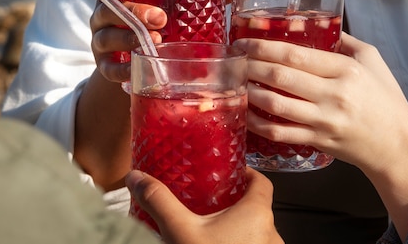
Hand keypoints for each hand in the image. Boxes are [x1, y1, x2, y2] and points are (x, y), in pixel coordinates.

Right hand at [89, 0, 165, 81]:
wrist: (138, 56)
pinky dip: (121, 69)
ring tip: (155, 40)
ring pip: (105, 38)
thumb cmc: (155, 21)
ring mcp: (101, 42)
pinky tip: (137, 68)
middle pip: (107, 10)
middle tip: (160, 18)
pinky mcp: (104, 66)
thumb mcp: (165, 3)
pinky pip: (107, 68)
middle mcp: (102, 17)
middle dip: (134, 13)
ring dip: (128, 39)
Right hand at [126, 168, 283, 243]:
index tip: (232, 172)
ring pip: (255, 233)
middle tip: (212, 202)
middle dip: (235, 205)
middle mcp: (270, 234)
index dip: (248, 174)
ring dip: (236, 229)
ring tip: (210, 230)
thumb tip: (137, 177)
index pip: (262, 182)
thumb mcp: (178, 229)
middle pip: (257, 208)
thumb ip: (158, 200)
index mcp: (256, 213)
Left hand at [233, 33, 407, 178]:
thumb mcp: (373, 61)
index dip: (265, 47)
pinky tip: (247, 113)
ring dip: (251, 92)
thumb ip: (346, 41)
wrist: (397, 146)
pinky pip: (280, 133)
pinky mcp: (317, 141)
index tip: (246, 42)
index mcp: (345, 70)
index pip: (297, 56)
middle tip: (236, 59)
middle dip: (252, 66)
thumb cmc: (386, 100)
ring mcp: (323, 121)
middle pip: (281, 77)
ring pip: (276, 105)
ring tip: (238, 82)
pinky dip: (259, 124)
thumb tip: (320, 24)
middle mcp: (333, 95)